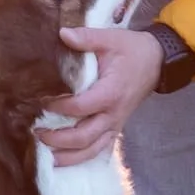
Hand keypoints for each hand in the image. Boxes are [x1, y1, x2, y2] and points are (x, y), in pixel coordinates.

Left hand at [38, 26, 162, 167]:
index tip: (42, 101)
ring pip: (93, 150)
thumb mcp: (110, 38)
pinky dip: (83, 157)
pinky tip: (66, 160)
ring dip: (70, 157)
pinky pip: (100, 148)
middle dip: (59, 140)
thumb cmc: (132, 50)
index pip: (81, 107)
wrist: (157, 61)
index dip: (59, 107)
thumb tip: (62, 33)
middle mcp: (113, 113)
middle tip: (37, 134)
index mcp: (110, 92)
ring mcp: (116, 123)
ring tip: (48, 156)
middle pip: (85, 137)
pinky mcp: (116, 127)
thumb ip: (86, 38)